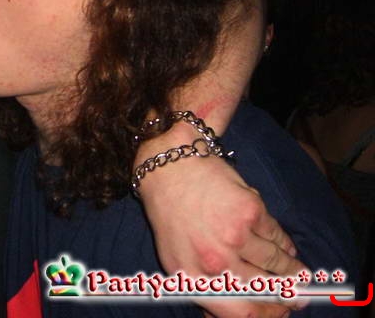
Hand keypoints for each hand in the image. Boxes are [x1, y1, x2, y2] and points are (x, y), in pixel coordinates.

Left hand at [140, 154, 306, 316]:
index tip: (280, 311)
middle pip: (266, 292)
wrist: (170, 169)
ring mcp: (234, 236)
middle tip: (299, 298)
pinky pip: (278, 237)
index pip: (242, 313)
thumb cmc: (171, 215)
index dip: (267, 315)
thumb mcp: (175, 258)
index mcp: (192, 278)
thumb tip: (241, 312)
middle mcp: (214, 261)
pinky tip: (288, 247)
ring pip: (277, 263)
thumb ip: (205, 287)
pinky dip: (286, 244)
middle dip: (288, 296)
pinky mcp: (250, 212)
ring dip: (293, 271)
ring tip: (301, 274)